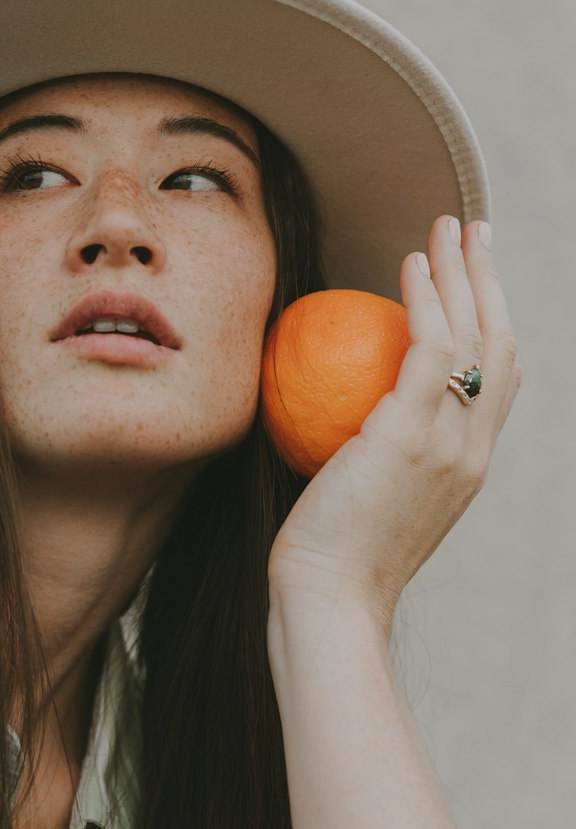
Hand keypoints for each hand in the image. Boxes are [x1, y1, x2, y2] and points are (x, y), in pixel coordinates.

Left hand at [266, 215, 523, 633]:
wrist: (330, 602)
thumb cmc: (330, 561)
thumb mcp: (364, 504)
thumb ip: (370, 459)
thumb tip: (337, 423)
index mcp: (470, 466)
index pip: (498, 381)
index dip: (492, 323)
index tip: (476, 286)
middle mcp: (474, 449)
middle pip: (498, 344)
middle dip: (491, 279)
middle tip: (476, 229)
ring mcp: (451, 442)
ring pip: (472, 334)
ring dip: (462, 270)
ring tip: (446, 227)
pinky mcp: (413, 434)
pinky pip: (428, 347)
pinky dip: (424, 298)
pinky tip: (408, 264)